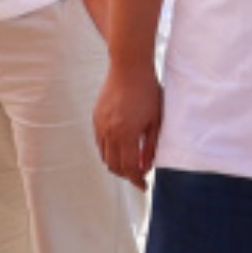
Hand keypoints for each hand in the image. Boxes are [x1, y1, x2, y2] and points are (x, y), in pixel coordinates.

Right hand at [92, 60, 163, 187]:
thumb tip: (147, 166)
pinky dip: (109, 150)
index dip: (137, 180)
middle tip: (139, 176)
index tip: (144, 185)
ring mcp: (100, 125)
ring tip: (131, 162)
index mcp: (126, 133)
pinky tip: (121, 147)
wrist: (129, 67)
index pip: (129, 168)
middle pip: (114, 166)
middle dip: (127, 175)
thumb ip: (151, 146)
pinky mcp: (96, 118)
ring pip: (105, 156)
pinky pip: (100, 143)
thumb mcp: (156, 120)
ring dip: (117, 164)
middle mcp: (109, 132)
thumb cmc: (148, 91)